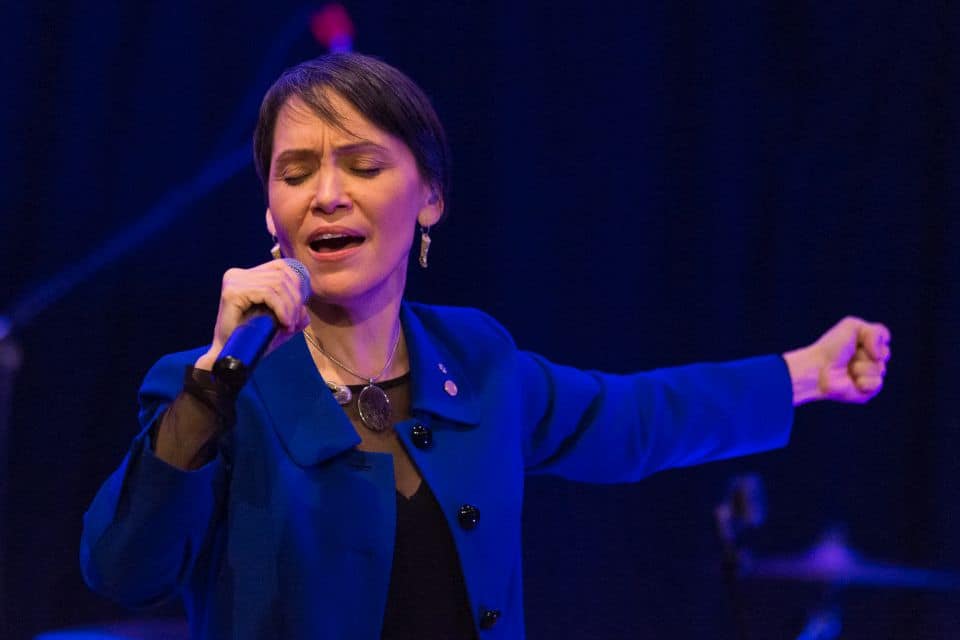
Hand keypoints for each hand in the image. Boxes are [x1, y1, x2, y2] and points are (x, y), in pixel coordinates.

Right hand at [194, 261, 309, 369]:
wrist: (230, 357)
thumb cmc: (253, 340)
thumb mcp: (280, 322)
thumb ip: (294, 311)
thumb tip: (305, 307)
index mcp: (247, 275)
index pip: (282, 267)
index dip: (298, 284)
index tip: (300, 308)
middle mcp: (238, 274)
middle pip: (282, 275)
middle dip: (295, 299)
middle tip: (293, 322)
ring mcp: (234, 281)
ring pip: (277, 284)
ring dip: (290, 307)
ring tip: (288, 325)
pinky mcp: (233, 292)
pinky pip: (267, 293)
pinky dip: (281, 308)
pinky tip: (284, 323)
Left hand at [782, 316, 890, 405]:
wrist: (818, 369)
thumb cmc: (831, 348)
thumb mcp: (852, 326)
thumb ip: (876, 331)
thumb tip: (881, 356)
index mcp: (867, 345)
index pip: (884, 338)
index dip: (872, 339)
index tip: (855, 341)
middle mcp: (870, 360)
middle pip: (885, 354)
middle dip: (866, 353)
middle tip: (848, 356)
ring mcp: (870, 376)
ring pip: (881, 369)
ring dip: (861, 367)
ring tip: (847, 369)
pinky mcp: (868, 391)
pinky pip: (877, 383)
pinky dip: (863, 381)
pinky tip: (851, 381)